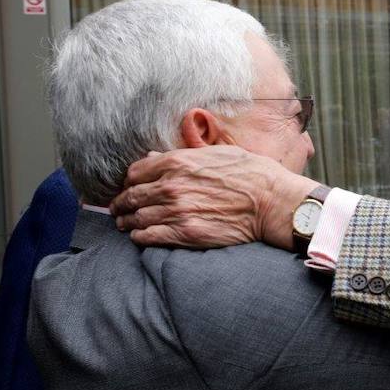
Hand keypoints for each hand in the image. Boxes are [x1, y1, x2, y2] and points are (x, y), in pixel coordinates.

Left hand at [110, 146, 319, 250]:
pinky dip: (140, 236)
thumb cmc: (250, 174)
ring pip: (136, 218)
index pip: (135, 172)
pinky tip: (141, 236)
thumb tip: (153, 158)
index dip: (130, 181)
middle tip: (119, 210)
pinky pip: (149, 237)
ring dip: (127, 222)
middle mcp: (171, 186)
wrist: (271, 202)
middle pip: (131, 196)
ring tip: (126, 225)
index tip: (130, 188)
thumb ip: (181, 156)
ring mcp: (176, 211)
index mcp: (176, 162)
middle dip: (122, 204)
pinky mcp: (185, 233)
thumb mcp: (216, 153)